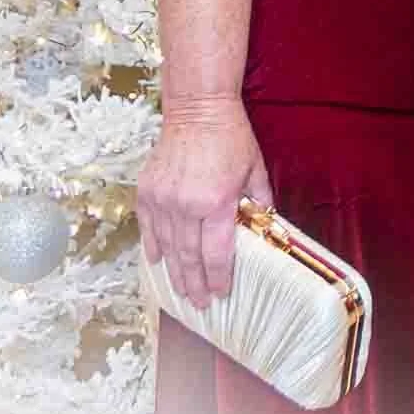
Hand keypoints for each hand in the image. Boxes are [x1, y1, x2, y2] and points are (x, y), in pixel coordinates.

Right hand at [137, 95, 272, 307]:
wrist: (198, 108)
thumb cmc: (231, 137)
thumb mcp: (255, 168)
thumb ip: (260, 201)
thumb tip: (267, 228)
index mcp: (216, 202)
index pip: (217, 253)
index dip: (219, 278)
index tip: (221, 295)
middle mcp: (186, 205)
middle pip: (189, 257)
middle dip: (195, 284)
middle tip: (199, 305)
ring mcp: (163, 200)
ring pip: (167, 247)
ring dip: (174, 272)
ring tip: (181, 292)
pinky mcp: (147, 192)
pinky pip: (148, 228)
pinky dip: (153, 247)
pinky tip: (158, 262)